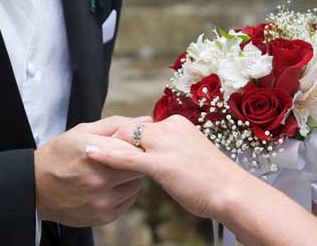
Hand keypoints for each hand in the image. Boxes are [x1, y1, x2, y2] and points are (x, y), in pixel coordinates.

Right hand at [34, 116, 151, 226]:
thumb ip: (117, 124)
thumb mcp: (82, 132)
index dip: (138, 144)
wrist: (35, 187)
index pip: (135, 148)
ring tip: (112, 171)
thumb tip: (147, 120)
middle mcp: (98, 179)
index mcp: (93, 153)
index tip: (133, 143)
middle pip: (139, 167)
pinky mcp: (104, 216)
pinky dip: (124, 192)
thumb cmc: (60, 154)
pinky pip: (129, 200)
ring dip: (130, 177)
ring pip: (137, 184)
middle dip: (135, 160)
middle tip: (123, 156)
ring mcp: (101, 201)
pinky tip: (108, 186)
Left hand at [86, 115, 245, 219]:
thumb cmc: (215, 179)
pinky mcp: (161, 163)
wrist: (232, 192)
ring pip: (126, 139)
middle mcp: (171, 128)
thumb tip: (159, 155)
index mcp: (179, 124)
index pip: (143, 126)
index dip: (126, 136)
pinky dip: (106, 155)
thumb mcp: (192, 155)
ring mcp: (166, 144)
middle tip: (94, 148)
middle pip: (131, 129)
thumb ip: (174, 149)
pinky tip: (90, 154)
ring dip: (106, 146)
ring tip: (84, 150)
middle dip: (112, 139)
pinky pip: (127, 157)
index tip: (113, 142)